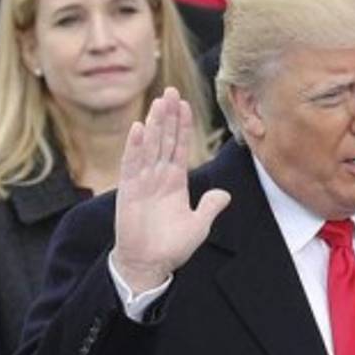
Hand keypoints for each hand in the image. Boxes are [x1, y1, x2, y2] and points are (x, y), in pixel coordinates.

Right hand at [113, 89, 229, 293]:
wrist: (149, 264)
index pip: (180, 147)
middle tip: (172, 90)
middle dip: (169, 116)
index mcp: (175, 182)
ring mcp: (143, 181)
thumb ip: (210, 207)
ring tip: (159, 101)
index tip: (185, 105)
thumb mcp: (198, 225)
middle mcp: (159, 177)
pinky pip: (133, 164)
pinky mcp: (129, 191)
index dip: (182, 126)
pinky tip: (139, 128)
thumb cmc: (172, 246)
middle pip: (165, 140)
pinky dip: (136, 146)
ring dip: (154, 124)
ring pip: (150, 146)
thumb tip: (225, 194)